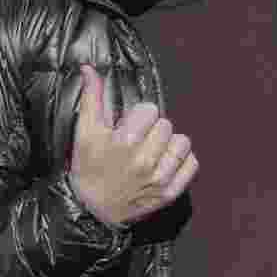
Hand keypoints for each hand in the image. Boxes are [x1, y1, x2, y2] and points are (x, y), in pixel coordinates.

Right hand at [69, 64, 196, 226]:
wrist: (91, 209)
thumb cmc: (88, 166)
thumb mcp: (85, 131)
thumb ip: (91, 97)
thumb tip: (89, 68)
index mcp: (124, 142)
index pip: (150, 110)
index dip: (138, 116)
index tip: (127, 128)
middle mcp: (145, 161)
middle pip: (167, 125)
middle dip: (152, 129)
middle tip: (138, 141)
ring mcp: (159, 180)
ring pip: (183, 143)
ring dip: (169, 144)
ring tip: (152, 152)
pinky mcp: (170, 194)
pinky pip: (192, 164)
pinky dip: (181, 161)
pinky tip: (164, 163)